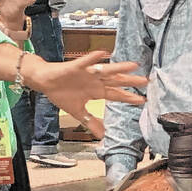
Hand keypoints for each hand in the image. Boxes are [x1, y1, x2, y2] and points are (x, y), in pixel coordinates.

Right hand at [23, 50, 146, 139]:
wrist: (45, 82)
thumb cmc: (61, 94)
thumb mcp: (78, 112)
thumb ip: (91, 122)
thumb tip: (102, 136)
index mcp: (96, 91)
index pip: (116, 95)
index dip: (129, 98)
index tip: (143, 100)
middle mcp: (95, 81)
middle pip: (116, 81)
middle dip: (131, 82)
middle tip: (146, 81)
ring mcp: (87, 73)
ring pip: (106, 70)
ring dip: (119, 68)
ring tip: (133, 66)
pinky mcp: (76, 67)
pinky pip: (86, 62)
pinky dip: (94, 58)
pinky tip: (104, 53)